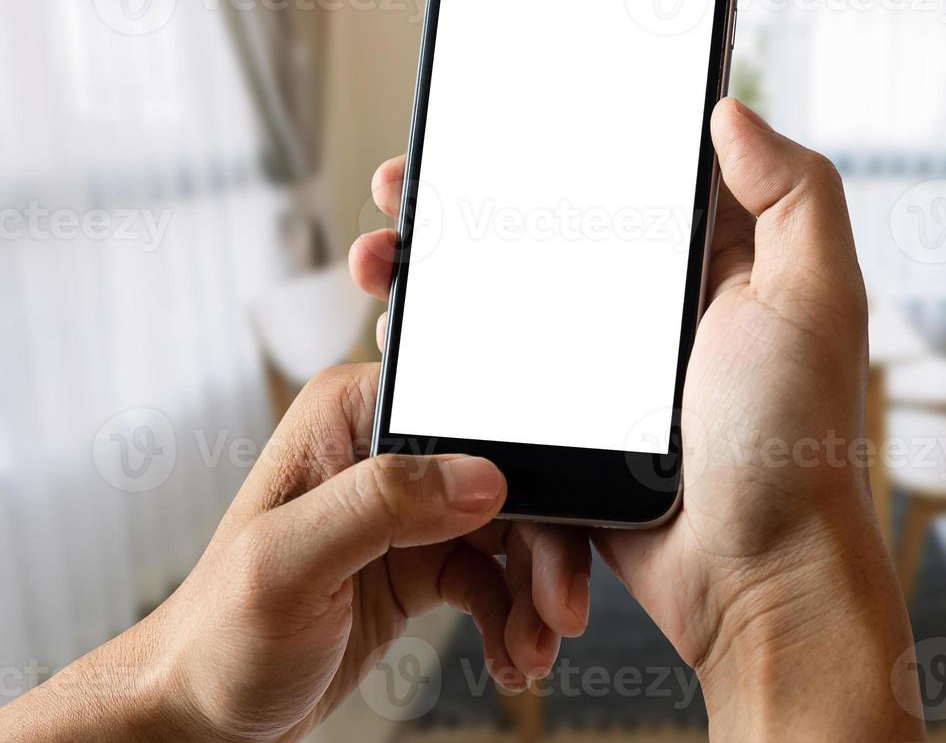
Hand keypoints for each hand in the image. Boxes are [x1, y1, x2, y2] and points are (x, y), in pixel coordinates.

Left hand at [4, 367, 590, 741]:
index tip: (555, 530)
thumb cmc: (217, 636)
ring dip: (536, 593)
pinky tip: (513, 656)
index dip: (524, 467)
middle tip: (559, 610)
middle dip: (545, 548)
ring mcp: (409, 508)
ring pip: (515, 532)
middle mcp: (388, 451)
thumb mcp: (288, 564)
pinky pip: (497, 579)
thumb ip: (380, 504)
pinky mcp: (424, 559)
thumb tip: (483, 475)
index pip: (469, 414)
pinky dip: (515, 619)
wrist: (205, 713)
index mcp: (351, 416)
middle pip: (507, 478)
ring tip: (533, 649)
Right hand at [350, 99, 922, 738]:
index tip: (482, 118)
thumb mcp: (814, 299)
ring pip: (506, 302)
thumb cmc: (793, 443)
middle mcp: (654, 311)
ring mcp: (604, 373)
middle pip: (543, 234)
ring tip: (380, 261)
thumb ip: (795, 195)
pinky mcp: (568, 431)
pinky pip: (496, 382)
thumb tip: (730, 110)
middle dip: (465, 204)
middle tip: (399, 189)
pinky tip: (399, 340)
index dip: (551, 143)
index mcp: (711, 265)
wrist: (754, 580)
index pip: (622, 179)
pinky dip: (446, 361)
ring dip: (438, 275)